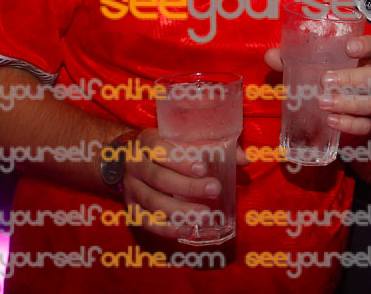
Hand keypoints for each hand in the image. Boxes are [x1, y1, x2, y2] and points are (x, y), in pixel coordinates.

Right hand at [121, 128, 247, 239]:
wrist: (126, 158)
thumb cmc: (164, 147)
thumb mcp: (181, 139)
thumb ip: (212, 146)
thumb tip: (244, 159)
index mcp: (147, 142)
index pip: (160, 150)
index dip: (181, 160)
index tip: (203, 168)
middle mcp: (135, 165)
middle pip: (159, 178)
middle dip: (188, 186)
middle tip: (215, 190)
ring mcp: (130, 188)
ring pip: (153, 202)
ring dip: (180, 211)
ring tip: (206, 216)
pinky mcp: (131, 208)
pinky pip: (147, 222)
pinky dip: (167, 229)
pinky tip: (188, 231)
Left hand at [264, 35, 370, 136]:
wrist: (343, 116)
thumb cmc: (327, 83)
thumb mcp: (310, 69)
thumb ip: (292, 60)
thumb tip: (271, 55)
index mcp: (362, 61)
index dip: (366, 45)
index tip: (349, 47)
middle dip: (350, 79)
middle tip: (325, 81)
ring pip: (369, 102)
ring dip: (346, 103)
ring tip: (322, 103)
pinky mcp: (367, 125)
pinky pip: (364, 126)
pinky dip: (348, 124)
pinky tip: (331, 121)